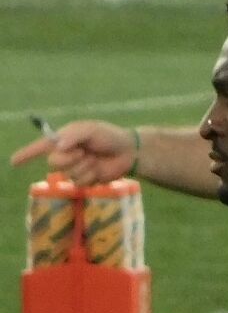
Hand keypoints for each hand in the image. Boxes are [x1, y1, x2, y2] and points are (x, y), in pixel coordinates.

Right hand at [10, 120, 136, 185]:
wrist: (128, 152)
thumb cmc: (108, 136)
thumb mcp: (90, 130)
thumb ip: (73, 136)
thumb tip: (59, 147)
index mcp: (63, 140)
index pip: (40, 147)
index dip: (26, 154)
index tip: (14, 162)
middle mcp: (66, 155)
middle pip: (53, 163)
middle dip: (68, 159)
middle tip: (84, 152)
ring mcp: (75, 168)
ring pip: (68, 175)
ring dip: (83, 167)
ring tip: (94, 159)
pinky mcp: (86, 180)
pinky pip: (80, 183)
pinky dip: (90, 176)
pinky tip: (98, 170)